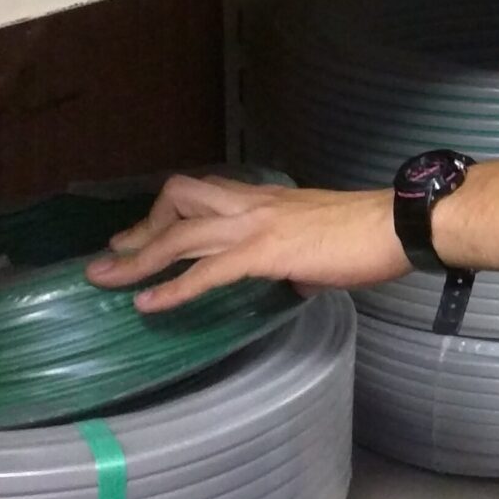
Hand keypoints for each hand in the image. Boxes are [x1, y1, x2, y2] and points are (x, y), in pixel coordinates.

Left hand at [85, 174, 407, 313]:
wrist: (393, 226)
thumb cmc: (366, 235)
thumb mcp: (319, 239)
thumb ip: (297, 257)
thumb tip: (296, 279)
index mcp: (265, 198)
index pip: (201, 193)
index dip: (164, 212)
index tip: (141, 233)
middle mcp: (251, 204)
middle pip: (177, 202)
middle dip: (141, 230)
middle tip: (113, 256)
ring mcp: (255, 226)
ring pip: (180, 235)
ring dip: (138, 258)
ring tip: (106, 278)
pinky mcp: (264, 253)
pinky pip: (206, 271)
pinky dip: (173, 288)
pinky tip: (149, 304)